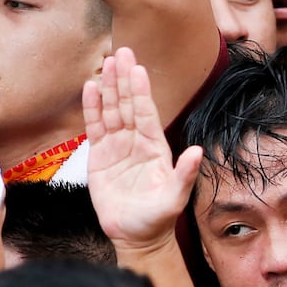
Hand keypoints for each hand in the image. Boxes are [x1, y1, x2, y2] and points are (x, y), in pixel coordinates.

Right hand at [84, 46, 203, 250]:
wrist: (136, 236)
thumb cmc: (158, 218)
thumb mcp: (175, 198)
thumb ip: (184, 174)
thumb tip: (197, 151)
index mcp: (156, 147)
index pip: (147, 113)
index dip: (141, 91)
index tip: (138, 68)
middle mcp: (136, 142)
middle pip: (128, 104)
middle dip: (124, 79)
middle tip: (121, 51)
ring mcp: (117, 147)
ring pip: (112, 111)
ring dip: (109, 88)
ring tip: (106, 63)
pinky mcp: (98, 157)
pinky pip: (95, 127)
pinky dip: (92, 108)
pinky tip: (90, 88)